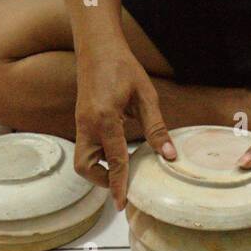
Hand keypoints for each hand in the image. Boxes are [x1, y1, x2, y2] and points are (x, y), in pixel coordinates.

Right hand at [73, 43, 175, 208]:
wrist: (98, 46)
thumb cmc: (123, 66)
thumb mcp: (146, 96)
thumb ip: (157, 128)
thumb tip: (170, 155)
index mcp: (104, 118)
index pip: (114, 160)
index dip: (120, 184)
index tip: (123, 204)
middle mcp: (87, 124)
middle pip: (86, 166)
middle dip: (103, 180)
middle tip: (125, 182)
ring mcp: (81, 123)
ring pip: (82, 161)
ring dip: (99, 171)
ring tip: (121, 170)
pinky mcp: (81, 122)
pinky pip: (86, 149)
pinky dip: (99, 158)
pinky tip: (117, 153)